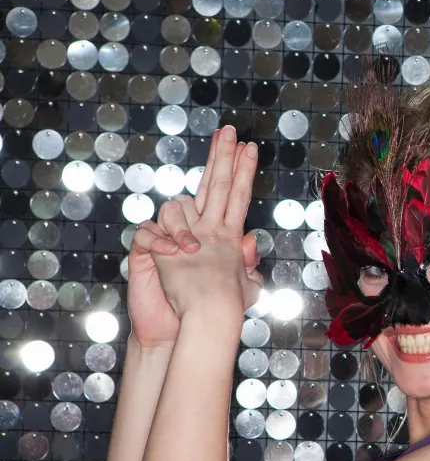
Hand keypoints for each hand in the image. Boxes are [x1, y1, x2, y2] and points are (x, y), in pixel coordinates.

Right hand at [127, 129, 256, 345]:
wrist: (181, 329)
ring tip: (189, 253)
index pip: (232, 196)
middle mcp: (195, 229)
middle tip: (228, 131)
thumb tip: (252, 242)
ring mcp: (170, 237)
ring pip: (175, 208)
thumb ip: (247, 266)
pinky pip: (149, 234)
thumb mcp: (240, 288)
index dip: (240, 173)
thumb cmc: (210, 308)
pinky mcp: (147, 251)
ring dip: (183, 228)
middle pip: (208, 184)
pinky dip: (162, 243)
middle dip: (219, 158)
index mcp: (220, 234)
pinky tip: (173, 257)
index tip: (249, 148)